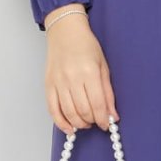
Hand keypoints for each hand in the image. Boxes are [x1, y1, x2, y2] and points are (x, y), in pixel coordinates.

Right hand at [44, 13, 118, 134]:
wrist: (65, 32)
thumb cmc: (86, 46)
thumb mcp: (103, 66)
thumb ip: (108, 92)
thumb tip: (112, 115)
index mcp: (89, 72)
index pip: (97, 103)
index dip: (103, 118)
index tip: (107, 124)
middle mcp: (72, 78)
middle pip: (83, 110)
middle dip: (92, 121)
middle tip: (97, 121)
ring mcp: (58, 82)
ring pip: (68, 113)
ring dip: (79, 123)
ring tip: (86, 123)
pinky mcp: (48, 85)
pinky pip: (53, 109)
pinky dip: (61, 122)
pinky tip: (69, 129)